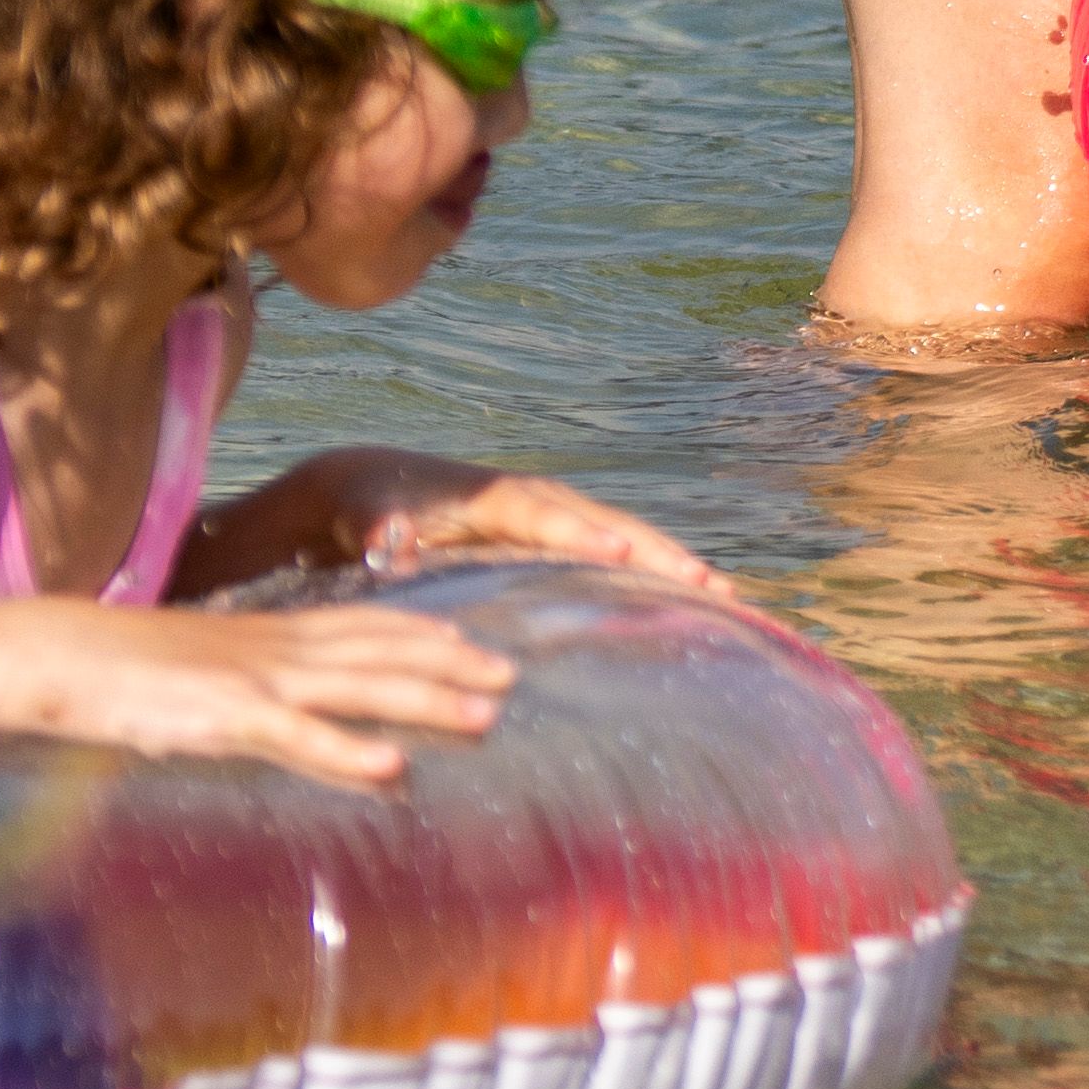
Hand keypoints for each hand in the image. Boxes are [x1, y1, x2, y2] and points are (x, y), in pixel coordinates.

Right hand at [0, 594, 512, 787]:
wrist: (57, 655)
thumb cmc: (118, 672)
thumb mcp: (195, 676)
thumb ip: (242, 694)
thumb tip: (273, 714)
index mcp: (267, 636)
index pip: (360, 624)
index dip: (420, 631)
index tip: (472, 640)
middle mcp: (275, 649)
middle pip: (380, 651)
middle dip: (450, 663)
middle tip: (512, 676)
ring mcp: (255, 680)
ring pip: (360, 687)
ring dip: (427, 701)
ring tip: (487, 716)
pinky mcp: (226, 716)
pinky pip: (299, 737)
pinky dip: (349, 751)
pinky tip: (395, 770)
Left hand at [351, 465, 738, 599]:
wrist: (368, 483)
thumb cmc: (366, 504)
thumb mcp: (363, 514)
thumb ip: (375, 531)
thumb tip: (379, 545)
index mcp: (496, 498)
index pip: (551, 518)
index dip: (586, 537)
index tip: (624, 557)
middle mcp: (534, 501)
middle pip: (608, 525)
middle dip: (657, 553)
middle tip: (711, 586)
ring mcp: (548, 517)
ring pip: (619, 539)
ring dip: (668, 564)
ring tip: (724, 598)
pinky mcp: (550, 537)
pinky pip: (608, 554)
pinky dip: (649, 574)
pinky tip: (687, 606)